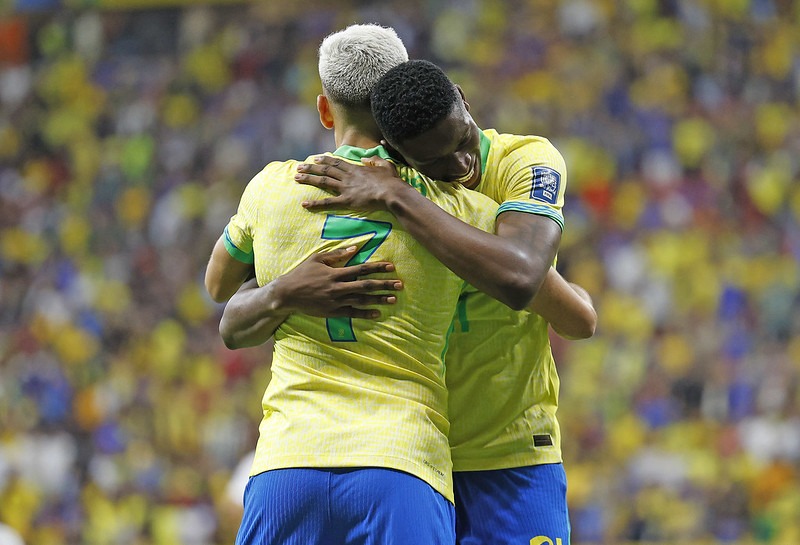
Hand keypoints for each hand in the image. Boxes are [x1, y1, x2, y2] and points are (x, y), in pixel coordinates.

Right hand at [273, 246, 402, 318]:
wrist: (287, 294)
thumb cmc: (302, 274)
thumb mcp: (317, 259)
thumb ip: (337, 255)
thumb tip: (355, 248)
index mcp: (335, 273)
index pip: (361, 268)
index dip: (377, 267)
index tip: (391, 267)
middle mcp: (337, 287)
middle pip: (365, 285)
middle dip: (384, 284)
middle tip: (400, 285)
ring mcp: (335, 301)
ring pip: (361, 300)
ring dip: (378, 300)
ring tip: (393, 299)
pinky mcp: (332, 312)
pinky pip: (352, 313)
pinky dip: (365, 314)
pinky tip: (377, 314)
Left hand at [294, 155, 407, 211]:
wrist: (391, 193)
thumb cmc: (391, 180)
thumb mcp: (385, 165)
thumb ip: (374, 160)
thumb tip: (366, 158)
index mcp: (356, 168)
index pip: (336, 162)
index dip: (325, 159)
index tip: (316, 158)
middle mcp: (347, 176)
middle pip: (326, 170)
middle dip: (311, 167)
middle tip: (299, 167)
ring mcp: (345, 188)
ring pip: (323, 181)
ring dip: (308, 179)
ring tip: (296, 178)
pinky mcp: (346, 200)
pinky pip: (327, 202)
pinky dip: (315, 203)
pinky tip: (304, 204)